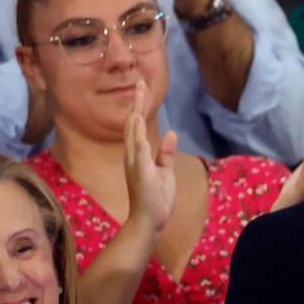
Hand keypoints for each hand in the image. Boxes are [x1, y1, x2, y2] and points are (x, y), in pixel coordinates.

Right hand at [123, 81, 177, 239]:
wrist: (149, 221)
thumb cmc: (156, 199)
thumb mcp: (165, 172)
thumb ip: (166, 154)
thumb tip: (171, 134)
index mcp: (138, 156)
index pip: (138, 128)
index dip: (140, 108)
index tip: (142, 90)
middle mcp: (132, 156)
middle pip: (133, 125)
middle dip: (136, 104)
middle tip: (139, 83)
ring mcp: (135, 163)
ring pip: (133, 133)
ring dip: (135, 113)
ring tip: (138, 95)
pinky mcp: (140, 172)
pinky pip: (139, 150)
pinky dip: (138, 136)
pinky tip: (138, 122)